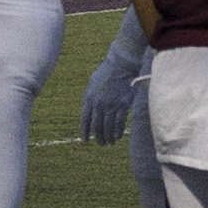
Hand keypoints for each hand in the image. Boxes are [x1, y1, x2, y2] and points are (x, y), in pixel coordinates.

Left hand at [80, 21, 147, 147]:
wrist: (121, 65)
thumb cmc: (106, 73)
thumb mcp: (92, 84)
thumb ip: (88, 99)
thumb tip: (87, 114)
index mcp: (89, 98)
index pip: (85, 120)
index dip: (85, 132)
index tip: (85, 140)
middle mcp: (99, 104)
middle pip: (97, 126)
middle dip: (98, 137)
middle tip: (100, 143)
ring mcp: (111, 105)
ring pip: (108, 127)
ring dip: (108, 137)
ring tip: (109, 142)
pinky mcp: (123, 105)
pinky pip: (119, 123)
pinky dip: (118, 131)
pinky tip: (117, 136)